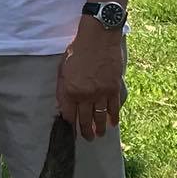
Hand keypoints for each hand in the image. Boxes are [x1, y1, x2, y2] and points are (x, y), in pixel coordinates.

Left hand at [57, 21, 123, 139]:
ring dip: (100, 129)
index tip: (72, 132)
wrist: (98, 38)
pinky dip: (114, 118)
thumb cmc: (78, 50)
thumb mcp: (62, 69)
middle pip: (85, 120)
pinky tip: (113, 124)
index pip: (69, 115)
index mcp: (69, 90)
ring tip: (99, 135)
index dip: (70, 126)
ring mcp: (100, 93)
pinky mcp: (113, 88)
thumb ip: (62, 88)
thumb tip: (62, 105)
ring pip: (100, 117)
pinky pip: (114, 108)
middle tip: (88, 138)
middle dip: (85, 132)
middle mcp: (85, 95)